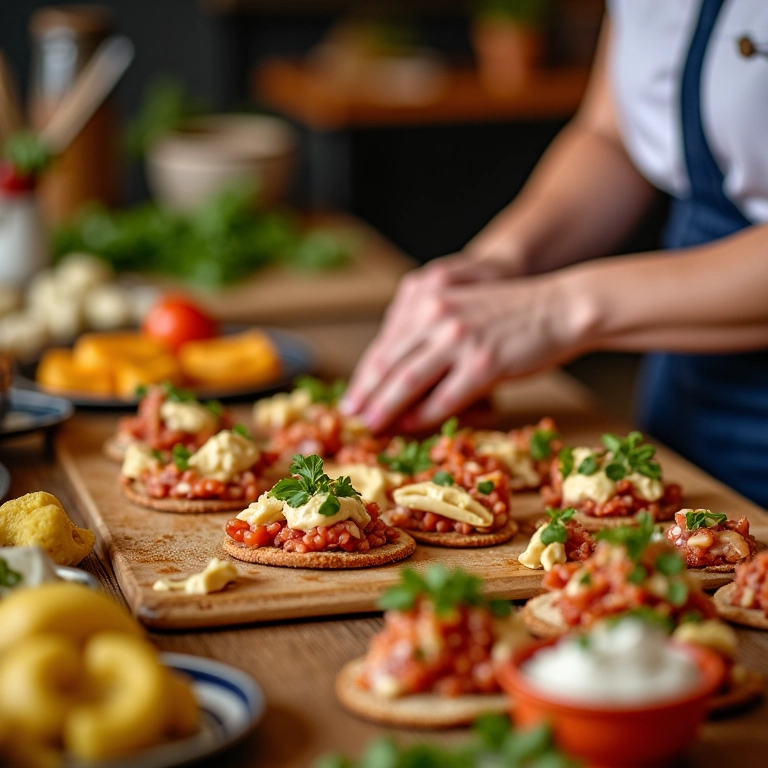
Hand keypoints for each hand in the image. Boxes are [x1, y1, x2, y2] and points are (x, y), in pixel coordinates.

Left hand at [342, 271, 592, 431]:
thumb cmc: (510, 315)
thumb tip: (396, 379)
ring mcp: (460, 339)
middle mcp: (438, 316)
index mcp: (427, 300)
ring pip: (408, 382)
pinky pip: (443, 398)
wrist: (560, 307)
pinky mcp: (484, 363)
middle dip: (366, 395)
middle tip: (351, 417)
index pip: (385, 345)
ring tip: (371, 426)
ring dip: (385, 408)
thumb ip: (429, 337)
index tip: (350, 397)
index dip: (365, 375)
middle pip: (389, 363)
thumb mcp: (461, 313)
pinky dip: (423, 416)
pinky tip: (410, 426)